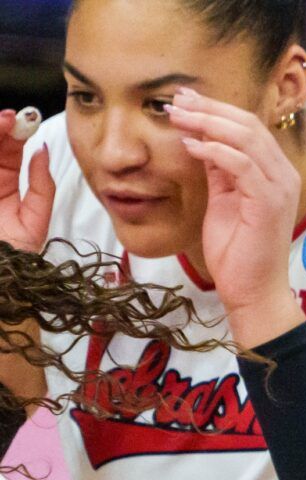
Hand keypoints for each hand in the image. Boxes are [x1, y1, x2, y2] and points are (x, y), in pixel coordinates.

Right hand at [0, 108, 53, 253]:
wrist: (2, 277)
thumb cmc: (16, 255)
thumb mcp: (34, 220)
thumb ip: (42, 186)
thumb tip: (43, 150)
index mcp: (4, 187)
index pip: (7, 152)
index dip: (13, 134)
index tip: (22, 121)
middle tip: (9, 119)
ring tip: (2, 123)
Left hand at [165, 87, 303, 345]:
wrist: (252, 290)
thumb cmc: (238, 251)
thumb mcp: (223, 199)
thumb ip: (219, 169)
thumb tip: (199, 137)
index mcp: (276, 173)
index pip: (248, 126)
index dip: (214, 108)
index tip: (183, 100)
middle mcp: (284, 175)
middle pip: (248, 124)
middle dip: (208, 109)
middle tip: (175, 102)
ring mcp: (280, 188)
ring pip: (246, 138)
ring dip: (206, 123)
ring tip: (176, 117)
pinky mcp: (269, 203)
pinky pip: (241, 165)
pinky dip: (213, 151)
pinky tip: (190, 146)